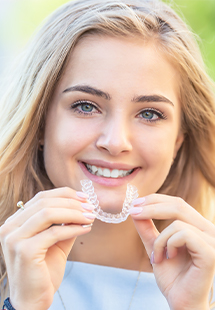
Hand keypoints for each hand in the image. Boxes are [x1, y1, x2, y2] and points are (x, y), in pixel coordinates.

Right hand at [0, 187, 94, 309]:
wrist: (33, 300)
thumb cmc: (43, 271)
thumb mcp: (56, 242)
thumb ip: (65, 224)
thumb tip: (83, 207)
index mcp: (15, 222)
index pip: (41, 197)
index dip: (65, 194)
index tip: (84, 197)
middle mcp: (10, 227)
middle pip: (45, 202)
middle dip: (72, 202)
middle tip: (91, 207)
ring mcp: (14, 238)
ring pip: (48, 213)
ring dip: (74, 213)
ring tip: (90, 217)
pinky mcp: (25, 251)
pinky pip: (54, 232)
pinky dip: (73, 228)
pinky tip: (86, 229)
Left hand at [129, 194, 214, 309]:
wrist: (181, 302)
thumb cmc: (172, 277)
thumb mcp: (155, 247)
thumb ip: (147, 229)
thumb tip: (135, 209)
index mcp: (198, 227)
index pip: (178, 203)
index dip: (155, 200)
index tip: (135, 203)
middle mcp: (208, 230)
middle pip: (178, 205)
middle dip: (151, 207)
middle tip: (133, 212)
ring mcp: (212, 240)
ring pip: (177, 222)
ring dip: (160, 240)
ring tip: (157, 256)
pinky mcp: (210, 252)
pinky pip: (183, 234)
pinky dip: (168, 244)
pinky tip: (169, 258)